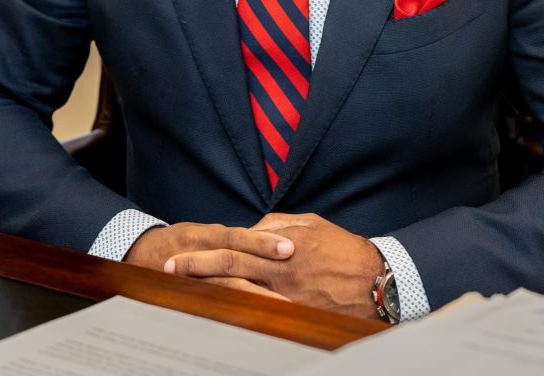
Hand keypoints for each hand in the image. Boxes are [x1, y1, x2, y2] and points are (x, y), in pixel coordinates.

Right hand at [125, 223, 294, 299]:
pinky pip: (213, 304)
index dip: (262, 242)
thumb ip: (232, 240)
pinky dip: (233, 309)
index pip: (236, 237)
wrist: (137, 254)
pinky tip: (254, 319)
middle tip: (290, 273)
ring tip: (280, 305)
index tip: (289, 248)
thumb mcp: (204, 234)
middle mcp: (197, 255)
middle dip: (261, 269)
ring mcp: (191, 279)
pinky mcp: (187, 296)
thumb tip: (269, 238)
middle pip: (231, 262)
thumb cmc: (179, 243)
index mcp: (205, 237)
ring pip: (223, 288)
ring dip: (253, 296)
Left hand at [163, 212, 383, 318]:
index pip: (233, 248)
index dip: (203, 254)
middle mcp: (279, 271)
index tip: (178, 258)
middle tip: (166, 274)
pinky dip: (237, 316)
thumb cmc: (344, 250)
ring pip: (239, 296)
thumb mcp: (311, 225)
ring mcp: (286, 297)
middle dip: (194, 272)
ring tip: (182, 298)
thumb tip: (253, 229)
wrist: (377, 282)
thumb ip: (278, 225)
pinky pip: (260, 316)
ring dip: (209, 296)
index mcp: (281, 245)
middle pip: (228, 270)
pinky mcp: (296, 317)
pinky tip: (219, 318)